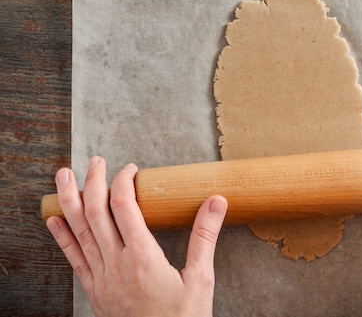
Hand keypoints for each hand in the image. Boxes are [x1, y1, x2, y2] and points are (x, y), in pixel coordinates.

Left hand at [46, 157, 227, 316]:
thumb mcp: (201, 279)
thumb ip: (205, 237)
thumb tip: (216, 202)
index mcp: (143, 258)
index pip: (125, 207)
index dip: (124, 182)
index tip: (131, 169)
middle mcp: (116, 265)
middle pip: (96, 213)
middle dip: (93, 182)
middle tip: (95, 161)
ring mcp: (101, 278)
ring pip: (79, 231)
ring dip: (69, 200)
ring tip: (63, 176)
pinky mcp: (94, 291)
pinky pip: (73, 258)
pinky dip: (61, 236)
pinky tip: (54, 219)